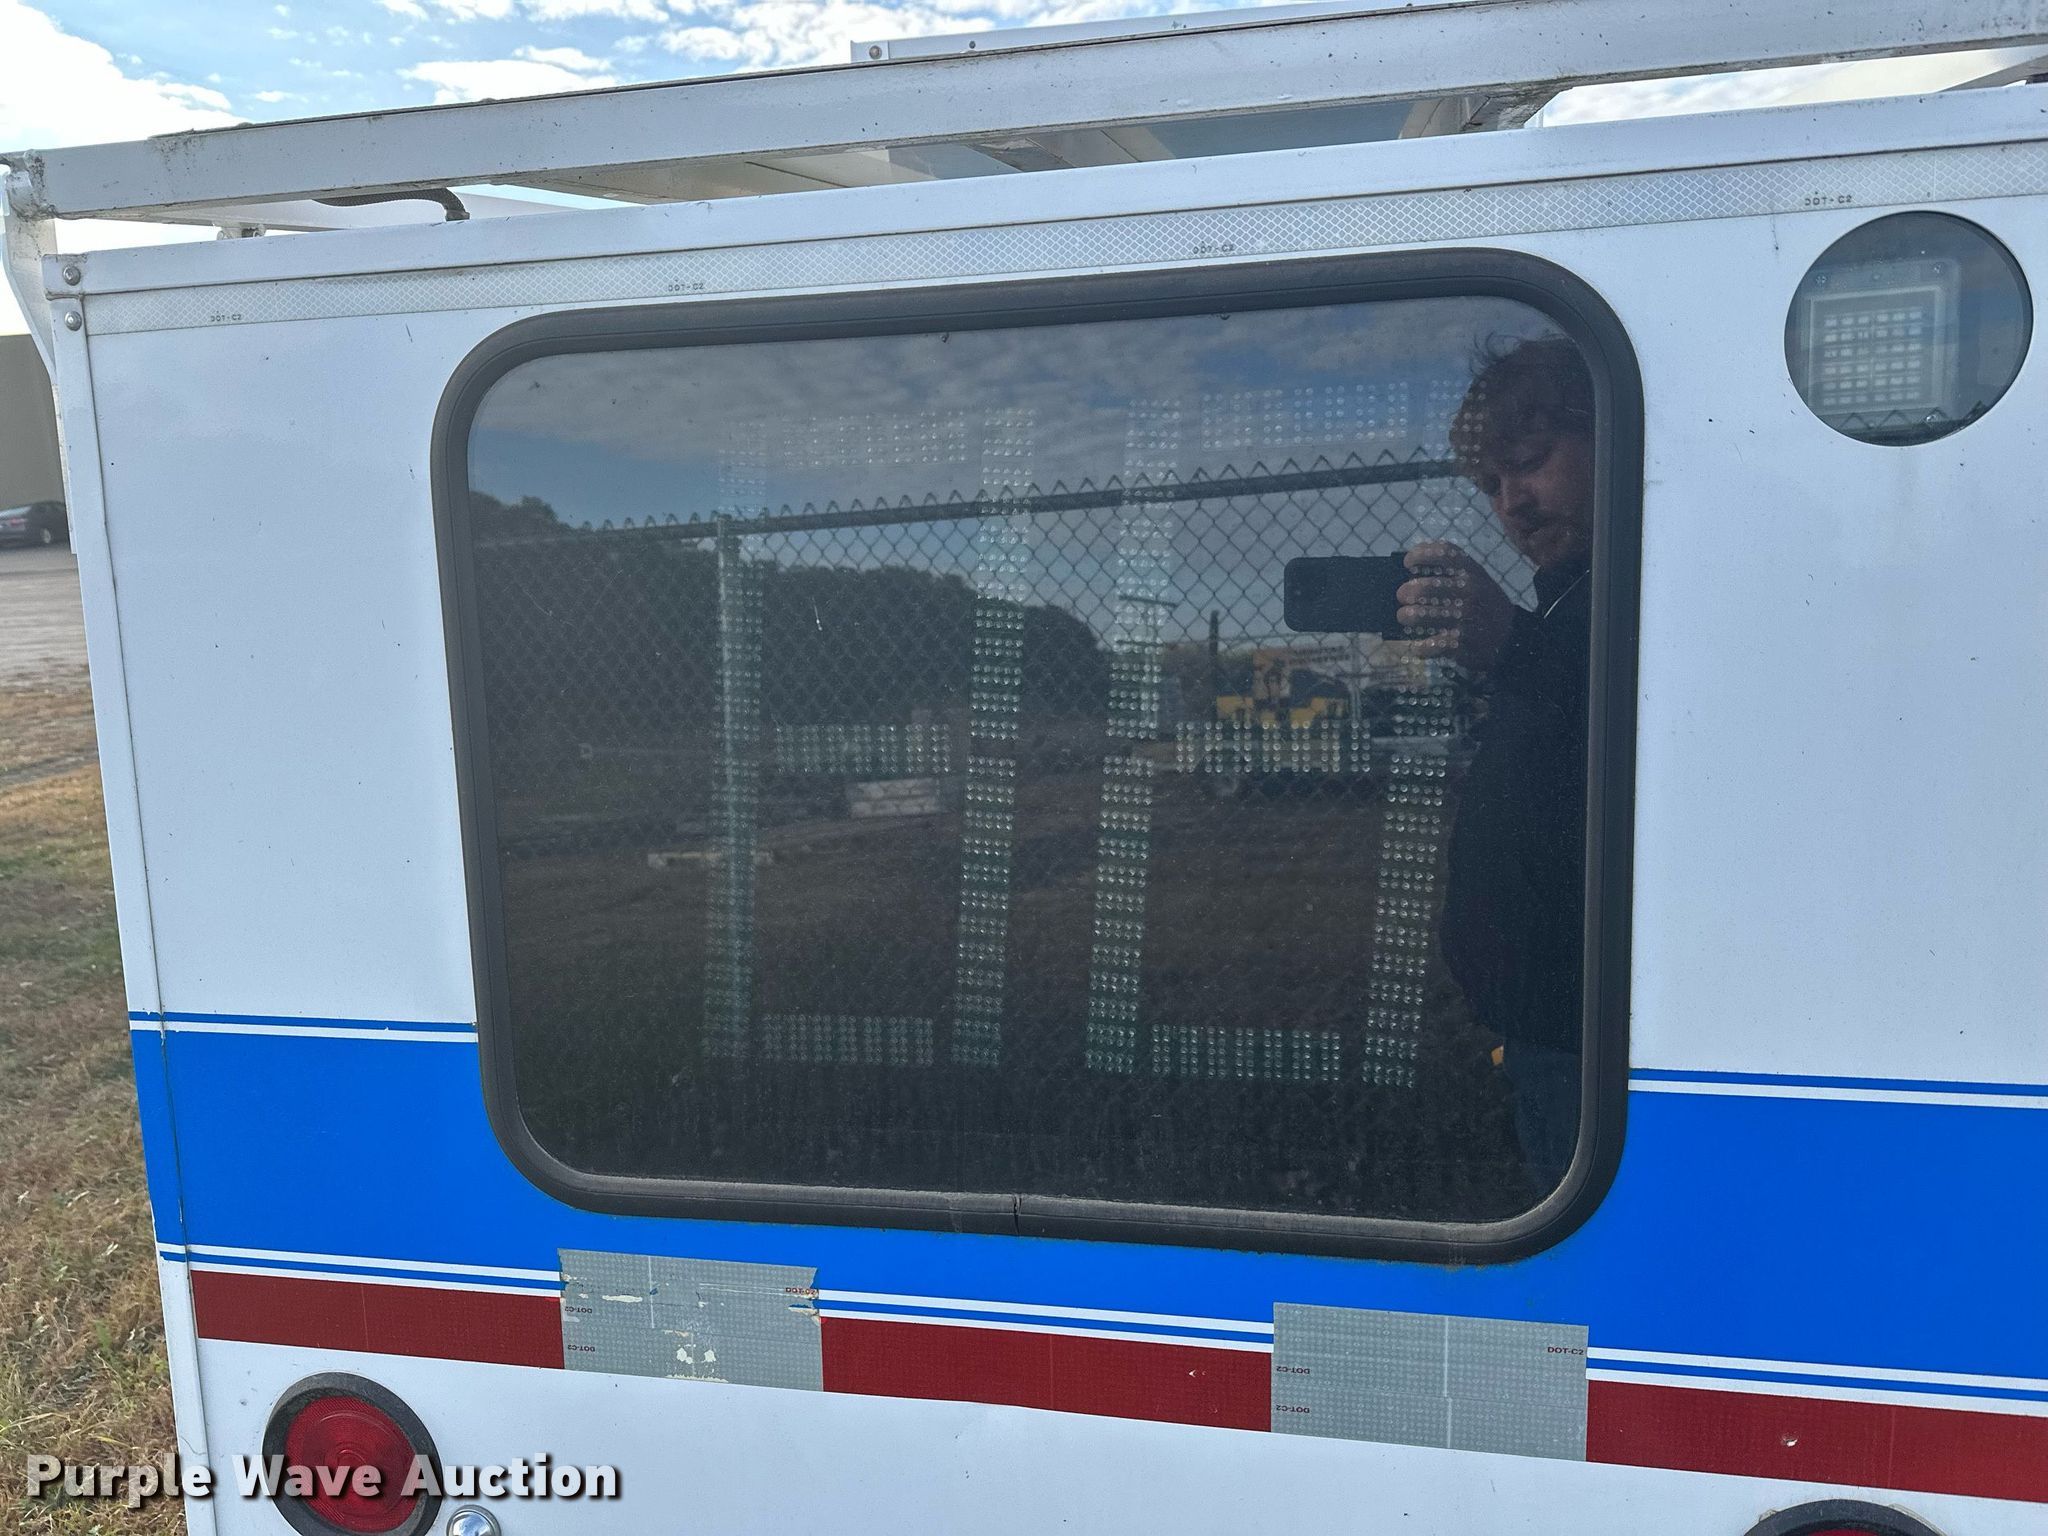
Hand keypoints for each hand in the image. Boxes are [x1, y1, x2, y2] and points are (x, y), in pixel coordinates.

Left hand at [1397, 541, 1515, 672]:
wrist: (1511, 636)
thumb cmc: (1484, 604)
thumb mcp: (1477, 580)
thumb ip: (1452, 572)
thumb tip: (1411, 574)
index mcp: (1472, 572)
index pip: (1443, 553)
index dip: (1421, 555)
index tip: (1408, 563)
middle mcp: (1470, 591)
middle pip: (1424, 587)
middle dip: (1406, 592)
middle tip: (1402, 597)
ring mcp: (1466, 617)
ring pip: (1421, 615)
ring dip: (1407, 617)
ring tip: (1405, 618)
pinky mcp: (1462, 642)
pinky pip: (1430, 644)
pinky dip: (1420, 647)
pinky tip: (1418, 646)